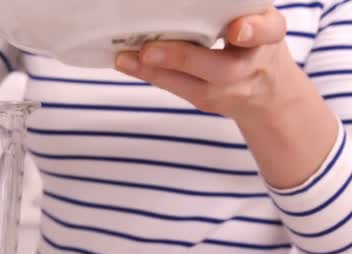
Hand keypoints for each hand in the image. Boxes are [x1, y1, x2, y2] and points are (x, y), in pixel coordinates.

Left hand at [115, 7, 339, 188]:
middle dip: (183, 58)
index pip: (269, 30)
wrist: (267, 92)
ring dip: (156, 71)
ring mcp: (230, 89)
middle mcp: (252, 64)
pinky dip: (151, 75)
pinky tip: (126, 63)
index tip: (236, 31)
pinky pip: (177, 89)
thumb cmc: (253, 41)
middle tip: (147, 50)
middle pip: (224, 68)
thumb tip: (174, 2)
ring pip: (194, 87)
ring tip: (125, 58)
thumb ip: (232, 6)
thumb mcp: (258, 18)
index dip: (253, 31)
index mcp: (270, 34)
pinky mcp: (207, 100)